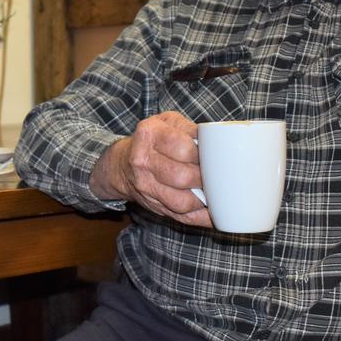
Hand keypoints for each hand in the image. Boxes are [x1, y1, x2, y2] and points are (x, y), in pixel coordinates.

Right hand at [89, 111, 210, 226]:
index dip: (203, 154)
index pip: (184, 149)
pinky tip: (214, 210)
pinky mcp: (154, 206)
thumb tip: (217, 143)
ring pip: (183, 202)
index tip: (211, 156)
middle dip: (205, 178)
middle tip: (215, 174)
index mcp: (148, 135)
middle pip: (183, 177)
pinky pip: (183, 218)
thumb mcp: (168, 123)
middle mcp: (142, 161)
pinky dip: (203, 217)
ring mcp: (146, 187)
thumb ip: (190, 128)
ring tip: (213, 190)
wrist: (122, 164)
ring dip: (204, 199)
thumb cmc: (153, 140)